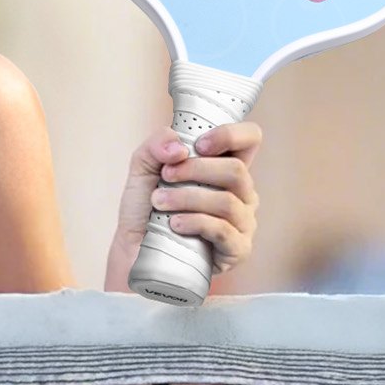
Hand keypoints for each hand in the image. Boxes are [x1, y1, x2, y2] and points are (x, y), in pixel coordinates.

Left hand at [115, 121, 261, 275]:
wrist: (134, 249)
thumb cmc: (145, 209)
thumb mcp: (144, 167)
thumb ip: (156, 145)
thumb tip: (178, 147)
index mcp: (226, 168)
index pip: (250, 139)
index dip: (230, 135)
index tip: (198, 145)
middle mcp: (241, 193)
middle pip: (236, 170)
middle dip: (195, 169)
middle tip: (166, 176)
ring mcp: (243, 222)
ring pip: (227, 201)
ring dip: (187, 198)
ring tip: (160, 202)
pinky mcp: (237, 249)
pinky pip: (223, 230)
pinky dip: (194, 223)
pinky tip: (174, 224)